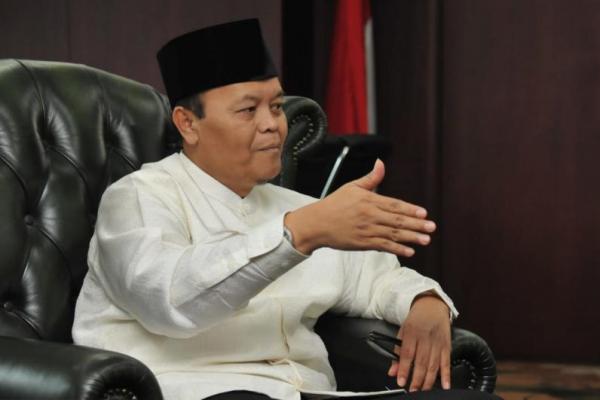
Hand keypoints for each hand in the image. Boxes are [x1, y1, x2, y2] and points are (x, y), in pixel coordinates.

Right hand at [284, 160, 435, 255]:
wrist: (316, 223)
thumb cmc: (334, 204)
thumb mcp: (351, 187)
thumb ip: (370, 179)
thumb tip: (381, 163)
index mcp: (368, 200)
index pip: (394, 205)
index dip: (410, 209)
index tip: (424, 213)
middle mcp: (369, 215)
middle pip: (397, 220)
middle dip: (416, 224)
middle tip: (431, 227)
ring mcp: (366, 231)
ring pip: (393, 234)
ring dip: (411, 238)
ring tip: (426, 240)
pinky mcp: (362, 243)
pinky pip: (383, 246)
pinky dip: (396, 249)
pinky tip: (409, 251)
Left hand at [388, 295, 451, 390]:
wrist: (432, 306)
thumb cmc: (416, 319)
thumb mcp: (402, 331)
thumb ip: (397, 352)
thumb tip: (392, 371)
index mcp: (411, 332)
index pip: (407, 354)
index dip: (403, 369)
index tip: (401, 381)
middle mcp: (425, 337)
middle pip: (421, 362)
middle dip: (417, 379)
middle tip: (412, 390)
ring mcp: (438, 342)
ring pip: (434, 364)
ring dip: (429, 380)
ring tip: (423, 390)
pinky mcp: (447, 345)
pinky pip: (447, 362)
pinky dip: (447, 375)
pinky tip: (445, 385)